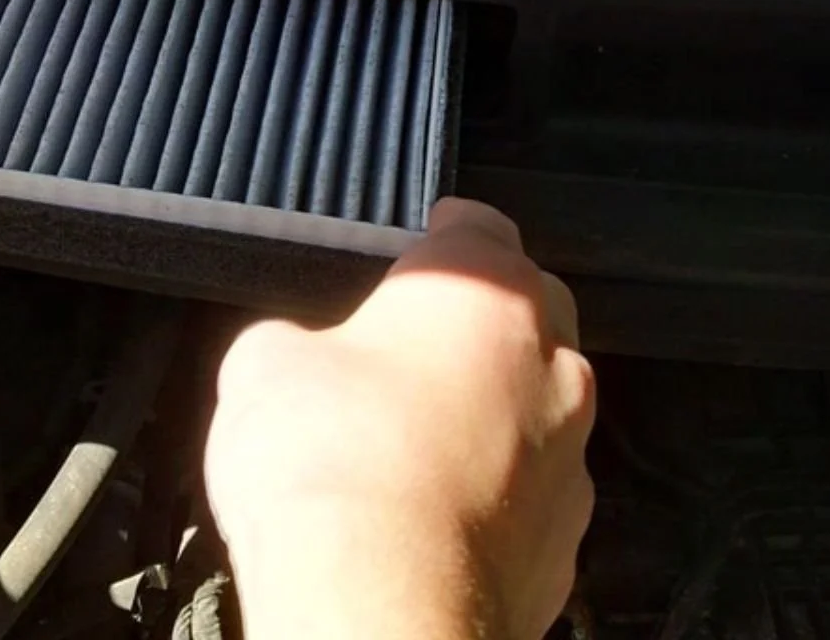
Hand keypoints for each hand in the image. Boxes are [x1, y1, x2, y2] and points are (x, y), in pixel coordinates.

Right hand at [205, 198, 594, 639]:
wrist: (379, 608)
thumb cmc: (329, 468)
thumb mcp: (261, 366)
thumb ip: (292, 342)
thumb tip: (295, 357)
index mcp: (482, 295)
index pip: (480, 229)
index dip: (444, 231)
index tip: (426, 236)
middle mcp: (548, 367)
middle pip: (527, 318)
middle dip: (474, 329)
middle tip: (405, 353)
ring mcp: (568, 462)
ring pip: (535, 415)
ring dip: (488, 420)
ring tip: (409, 451)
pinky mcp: (564, 547)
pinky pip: (529, 501)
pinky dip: (489, 501)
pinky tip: (430, 518)